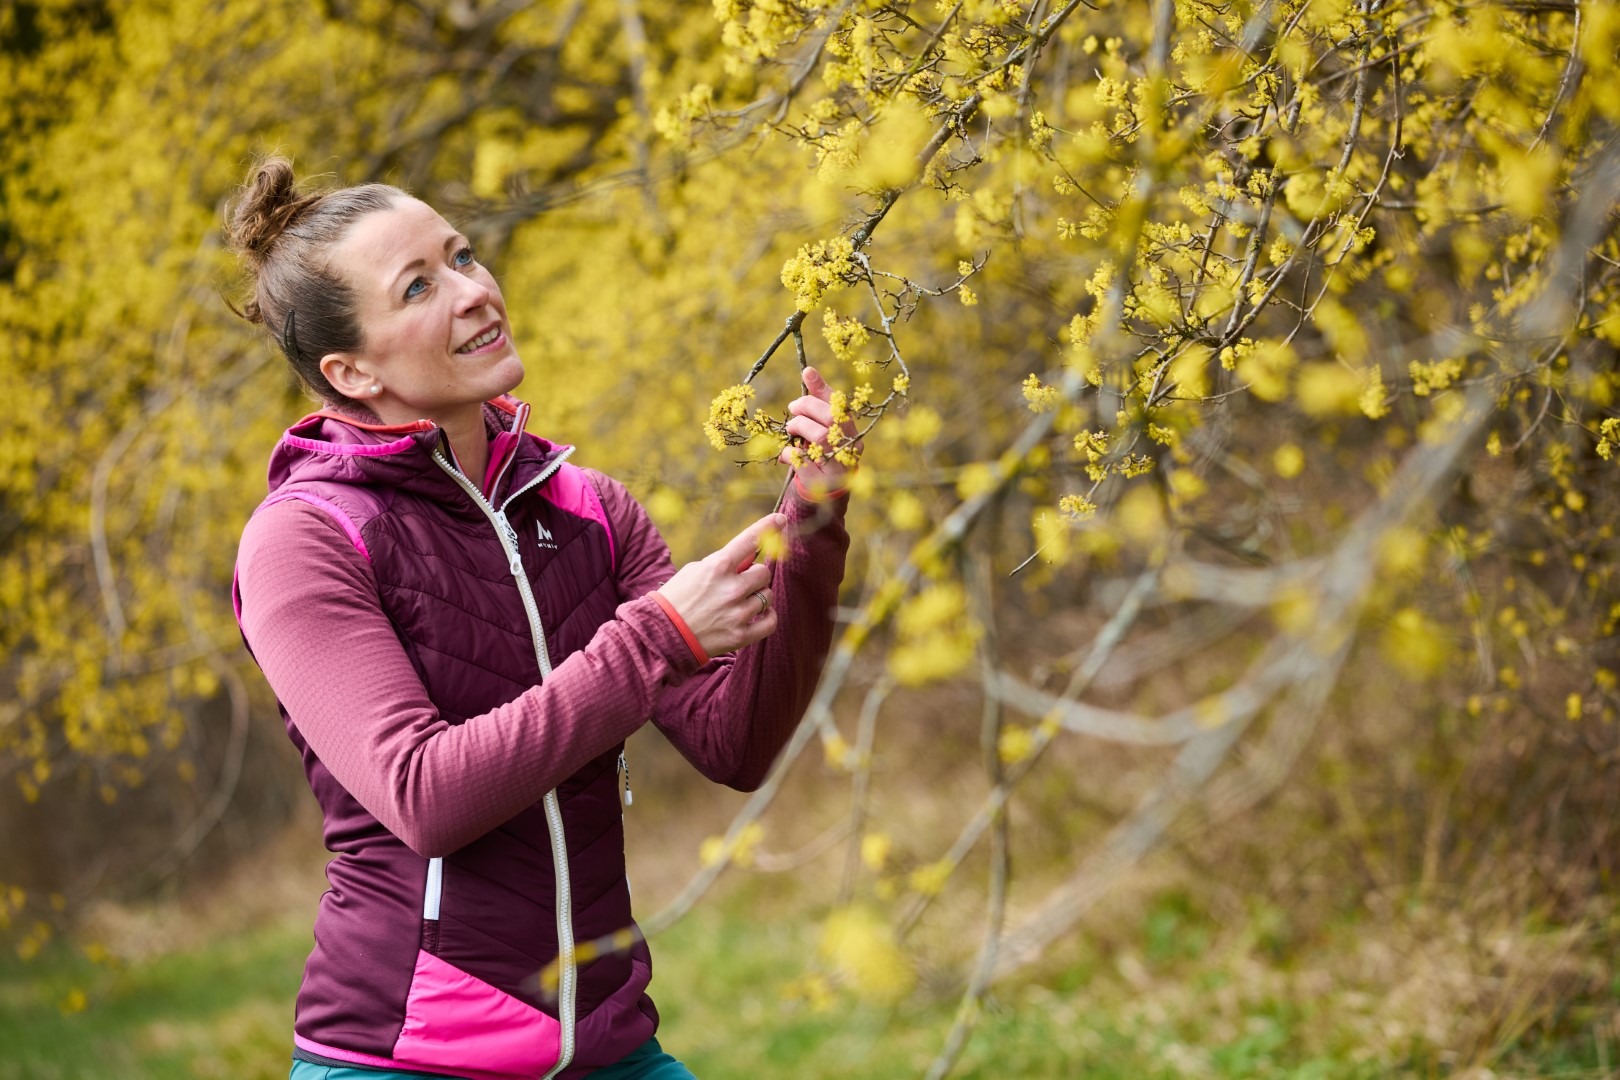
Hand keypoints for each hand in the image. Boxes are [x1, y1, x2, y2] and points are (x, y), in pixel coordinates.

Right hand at [656, 513, 786, 655]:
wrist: (662, 634)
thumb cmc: (677, 598)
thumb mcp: (694, 571)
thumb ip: (723, 564)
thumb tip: (750, 558)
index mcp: (717, 567)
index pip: (749, 541)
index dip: (767, 527)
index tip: (780, 519)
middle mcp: (731, 588)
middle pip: (764, 572)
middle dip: (755, 576)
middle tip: (741, 583)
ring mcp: (737, 613)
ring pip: (767, 596)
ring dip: (758, 597)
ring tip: (739, 603)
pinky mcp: (740, 635)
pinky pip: (770, 621)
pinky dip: (767, 617)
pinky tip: (757, 615)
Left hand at [778, 366, 859, 496]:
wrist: (830, 490)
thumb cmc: (825, 452)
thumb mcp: (823, 426)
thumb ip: (817, 404)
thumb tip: (808, 371)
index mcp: (851, 429)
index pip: (838, 404)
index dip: (822, 386)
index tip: (807, 372)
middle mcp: (850, 445)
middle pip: (830, 418)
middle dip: (807, 408)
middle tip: (793, 408)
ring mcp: (839, 463)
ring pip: (821, 436)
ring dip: (800, 427)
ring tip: (791, 428)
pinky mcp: (824, 480)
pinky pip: (804, 461)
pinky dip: (791, 453)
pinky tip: (787, 452)